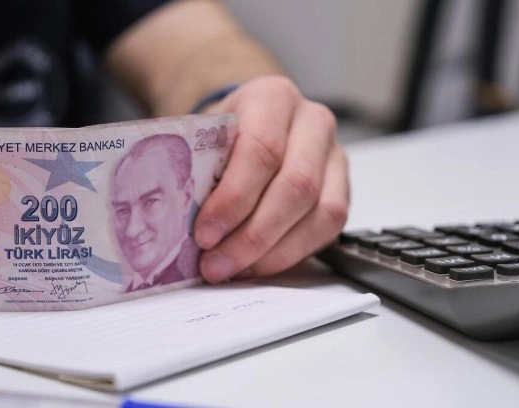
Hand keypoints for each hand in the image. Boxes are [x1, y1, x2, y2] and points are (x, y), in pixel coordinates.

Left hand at [194, 76, 348, 282]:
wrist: (251, 123)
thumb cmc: (222, 135)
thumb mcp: (202, 137)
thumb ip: (195, 169)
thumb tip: (175, 222)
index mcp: (274, 97)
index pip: (262, 149)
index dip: (233, 199)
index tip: (204, 234)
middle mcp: (313, 122)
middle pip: (296, 185)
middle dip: (252, 234)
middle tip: (216, 264)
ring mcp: (335, 156)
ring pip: (320, 212)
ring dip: (273, 251)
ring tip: (233, 269)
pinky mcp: (343, 189)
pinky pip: (328, 228)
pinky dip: (291, 254)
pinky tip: (258, 264)